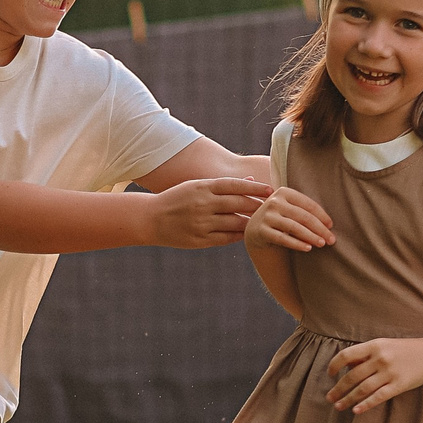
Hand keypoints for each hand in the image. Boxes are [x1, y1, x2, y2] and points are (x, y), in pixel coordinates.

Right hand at [146, 177, 273, 248]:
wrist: (150, 219)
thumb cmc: (176, 199)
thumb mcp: (195, 186)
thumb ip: (222, 186)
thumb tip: (250, 182)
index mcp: (202, 188)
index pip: (235, 185)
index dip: (255, 188)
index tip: (270, 190)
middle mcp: (203, 205)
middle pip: (239, 204)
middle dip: (258, 205)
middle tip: (272, 206)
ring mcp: (202, 223)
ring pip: (236, 223)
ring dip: (251, 221)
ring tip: (263, 220)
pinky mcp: (200, 240)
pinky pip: (227, 238)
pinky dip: (239, 235)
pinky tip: (247, 232)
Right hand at [245, 187, 334, 253]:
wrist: (255, 230)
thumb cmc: (279, 219)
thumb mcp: (289, 209)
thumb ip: (304, 211)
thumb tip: (328, 225)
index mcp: (284, 192)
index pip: (308, 204)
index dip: (322, 216)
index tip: (331, 226)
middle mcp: (274, 202)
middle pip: (303, 216)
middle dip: (320, 229)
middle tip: (331, 239)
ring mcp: (266, 216)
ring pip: (294, 227)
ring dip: (311, 236)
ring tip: (322, 244)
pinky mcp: (261, 231)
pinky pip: (283, 239)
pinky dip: (297, 244)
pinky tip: (308, 248)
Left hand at [326, 336, 422, 413]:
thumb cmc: (403, 350)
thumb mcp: (383, 345)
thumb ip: (365, 355)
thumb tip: (345, 366)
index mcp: (374, 346)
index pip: (346, 355)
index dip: (334, 365)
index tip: (329, 375)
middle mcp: (380, 359)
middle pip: (352, 376)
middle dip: (338, 388)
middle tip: (329, 398)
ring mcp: (390, 373)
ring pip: (363, 388)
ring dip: (348, 399)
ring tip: (338, 406)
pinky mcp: (399, 385)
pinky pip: (378, 397)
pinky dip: (365, 404)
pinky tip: (356, 410)